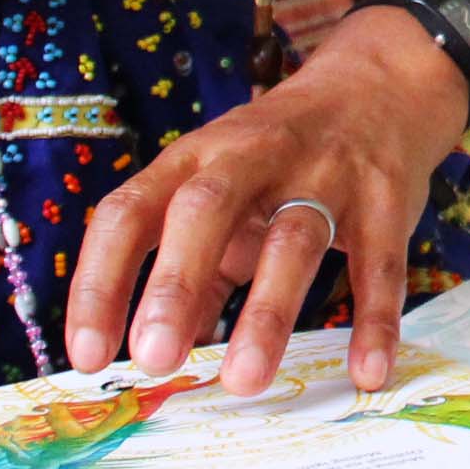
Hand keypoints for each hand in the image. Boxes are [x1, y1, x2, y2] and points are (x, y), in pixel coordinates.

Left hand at [68, 4, 469, 396]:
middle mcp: (253, 157)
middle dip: (175, 283)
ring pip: (293, 240)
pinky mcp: (384, 199)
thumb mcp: (223, 197)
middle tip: (153, 359)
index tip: (85, 356)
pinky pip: (378, 264)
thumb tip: (156, 354)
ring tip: (244, 382)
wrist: (378, 87)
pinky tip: (366, 372)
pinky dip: (374, 319)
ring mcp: (325, 174)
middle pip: (205, 210)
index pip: (130, 213)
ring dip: (267, 312)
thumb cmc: (278, 161)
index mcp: (195, 158)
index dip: (101, 281)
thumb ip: (195, 272)